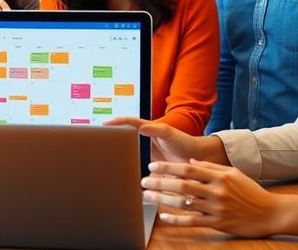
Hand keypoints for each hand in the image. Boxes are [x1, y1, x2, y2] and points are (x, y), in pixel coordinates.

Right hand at [104, 117, 228, 164]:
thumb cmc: (185, 142)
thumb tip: (140, 126)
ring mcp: (147, 155)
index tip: (105, 124)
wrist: (196, 160)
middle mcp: (145, 142)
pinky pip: (137, 169)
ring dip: (119, 156)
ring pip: (129, 155)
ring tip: (107, 158)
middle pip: (125, 139)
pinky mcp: (151, 169)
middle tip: (102, 141)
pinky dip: (129, 171)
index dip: (117, 122)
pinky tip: (122, 175)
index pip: (130, 123)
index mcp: (148, 130)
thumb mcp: (168, 132)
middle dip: (114, 140)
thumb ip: (154, 129)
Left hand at [141, 159, 297, 238]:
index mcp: (219, 176)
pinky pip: (193, 221)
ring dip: (163, 199)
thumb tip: (190, 163)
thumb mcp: (233, 173)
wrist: (271, 212)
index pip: (188, 169)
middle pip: (182, 185)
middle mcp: (216, 191)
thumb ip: (211, 167)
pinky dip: (177, 219)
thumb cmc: (251, 191)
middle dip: (160, 182)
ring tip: (148, 196)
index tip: (152, 166)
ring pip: (184, 203)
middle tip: (143, 181)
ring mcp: (216, 208)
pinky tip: (164, 217)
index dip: (168, 167)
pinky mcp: (218, 223)